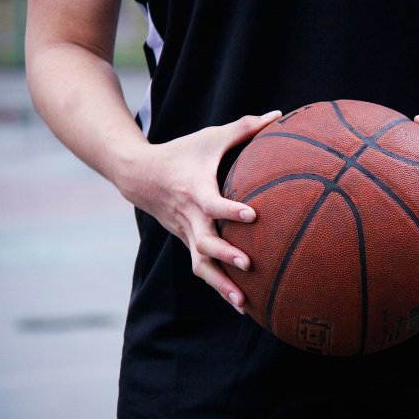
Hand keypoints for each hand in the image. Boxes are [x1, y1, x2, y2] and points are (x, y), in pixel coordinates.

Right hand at [116, 111, 281, 313]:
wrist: (139, 175)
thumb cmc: (182, 153)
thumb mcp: (210, 137)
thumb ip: (244, 128)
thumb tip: (279, 115)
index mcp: (195, 189)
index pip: (213, 203)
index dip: (230, 210)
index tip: (252, 215)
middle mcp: (189, 216)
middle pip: (204, 242)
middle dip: (225, 255)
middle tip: (249, 264)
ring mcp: (186, 233)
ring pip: (201, 265)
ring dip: (221, 285)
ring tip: (244, 303)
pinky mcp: (187, 242)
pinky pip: (202, 268)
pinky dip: (218, 286)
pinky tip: (240, 303)